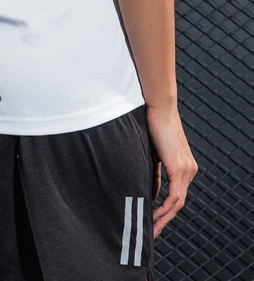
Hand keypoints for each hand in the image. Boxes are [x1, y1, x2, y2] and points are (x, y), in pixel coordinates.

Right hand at [147, 104, 197, 237]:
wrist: (159, 108)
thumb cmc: (153, 124)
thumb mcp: (152, 153)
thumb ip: (154, 173)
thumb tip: (150, 192)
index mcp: (184, 166)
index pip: (176, 194)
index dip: (165, 209)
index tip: (153, 219)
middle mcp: (189, 171)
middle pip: (179, 202)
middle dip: (165, 218)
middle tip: (153, 231)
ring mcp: (186, 170)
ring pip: (177, 202)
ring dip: (164, 217)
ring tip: (152, 227)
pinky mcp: (179, 168)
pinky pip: (174, 196)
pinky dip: (164, 207)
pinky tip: (154, 213)